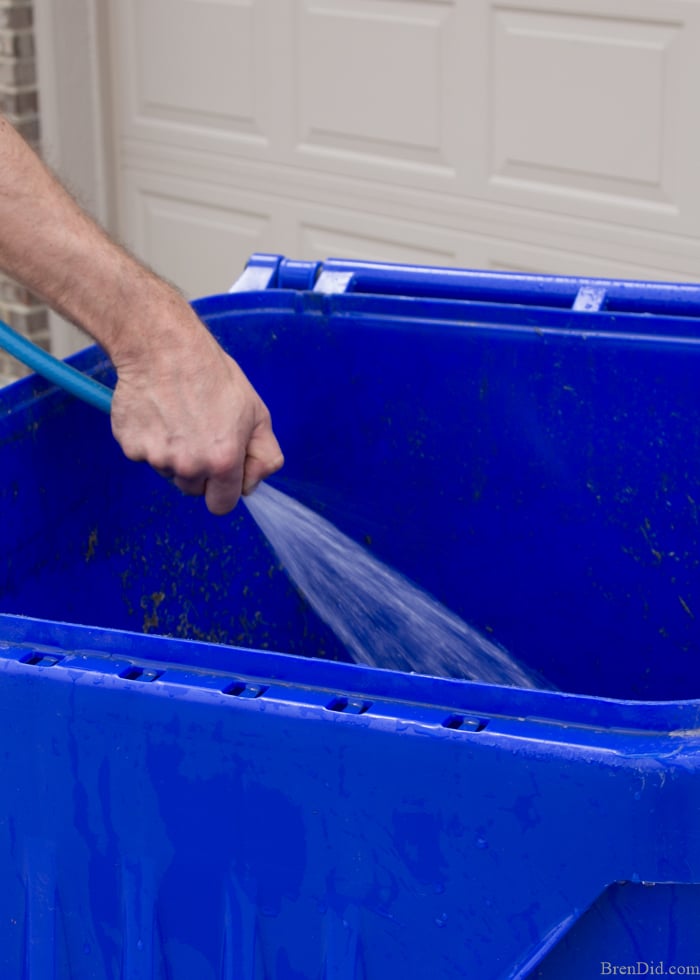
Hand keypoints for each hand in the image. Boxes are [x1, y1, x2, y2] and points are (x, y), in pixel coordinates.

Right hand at [109, 292, 282, 514]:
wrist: (164, 348)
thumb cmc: (214, 377)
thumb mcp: (257, 414)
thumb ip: (264, 456)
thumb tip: (252, 485)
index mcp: (223, 462)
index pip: (221, 506)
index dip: (224, 490)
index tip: (222, 473)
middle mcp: (189, 466)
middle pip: (193, 490)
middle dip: (199, 470)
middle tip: (200, 431)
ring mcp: (157, 458)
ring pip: (168, 471)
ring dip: (174, 453)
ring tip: (179, 416)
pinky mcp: (131, 447)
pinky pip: (144, 454)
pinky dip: (150, 439)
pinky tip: (158, 412)